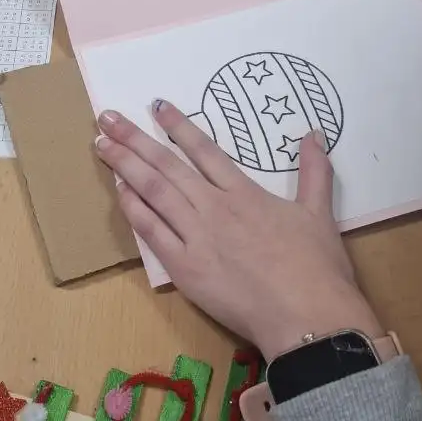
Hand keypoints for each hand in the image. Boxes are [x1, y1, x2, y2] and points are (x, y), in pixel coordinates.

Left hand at [94, 101, 378, 361]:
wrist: (306, 315)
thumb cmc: (317, 268)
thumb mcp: (319, 214)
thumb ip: (314, 172)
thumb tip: (314, 133)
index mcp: (244, 193)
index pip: (203, 150)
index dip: (178, 125)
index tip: (156, 105)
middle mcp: (214, 208)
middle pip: (167, 166)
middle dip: (135, 139)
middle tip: (108, 119)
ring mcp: (196, 237)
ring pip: (153, 192)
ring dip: (125, 166)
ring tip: (102, 145)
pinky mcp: (185, 268)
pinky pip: (152, 232)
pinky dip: (133, 210)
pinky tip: (119, 192)